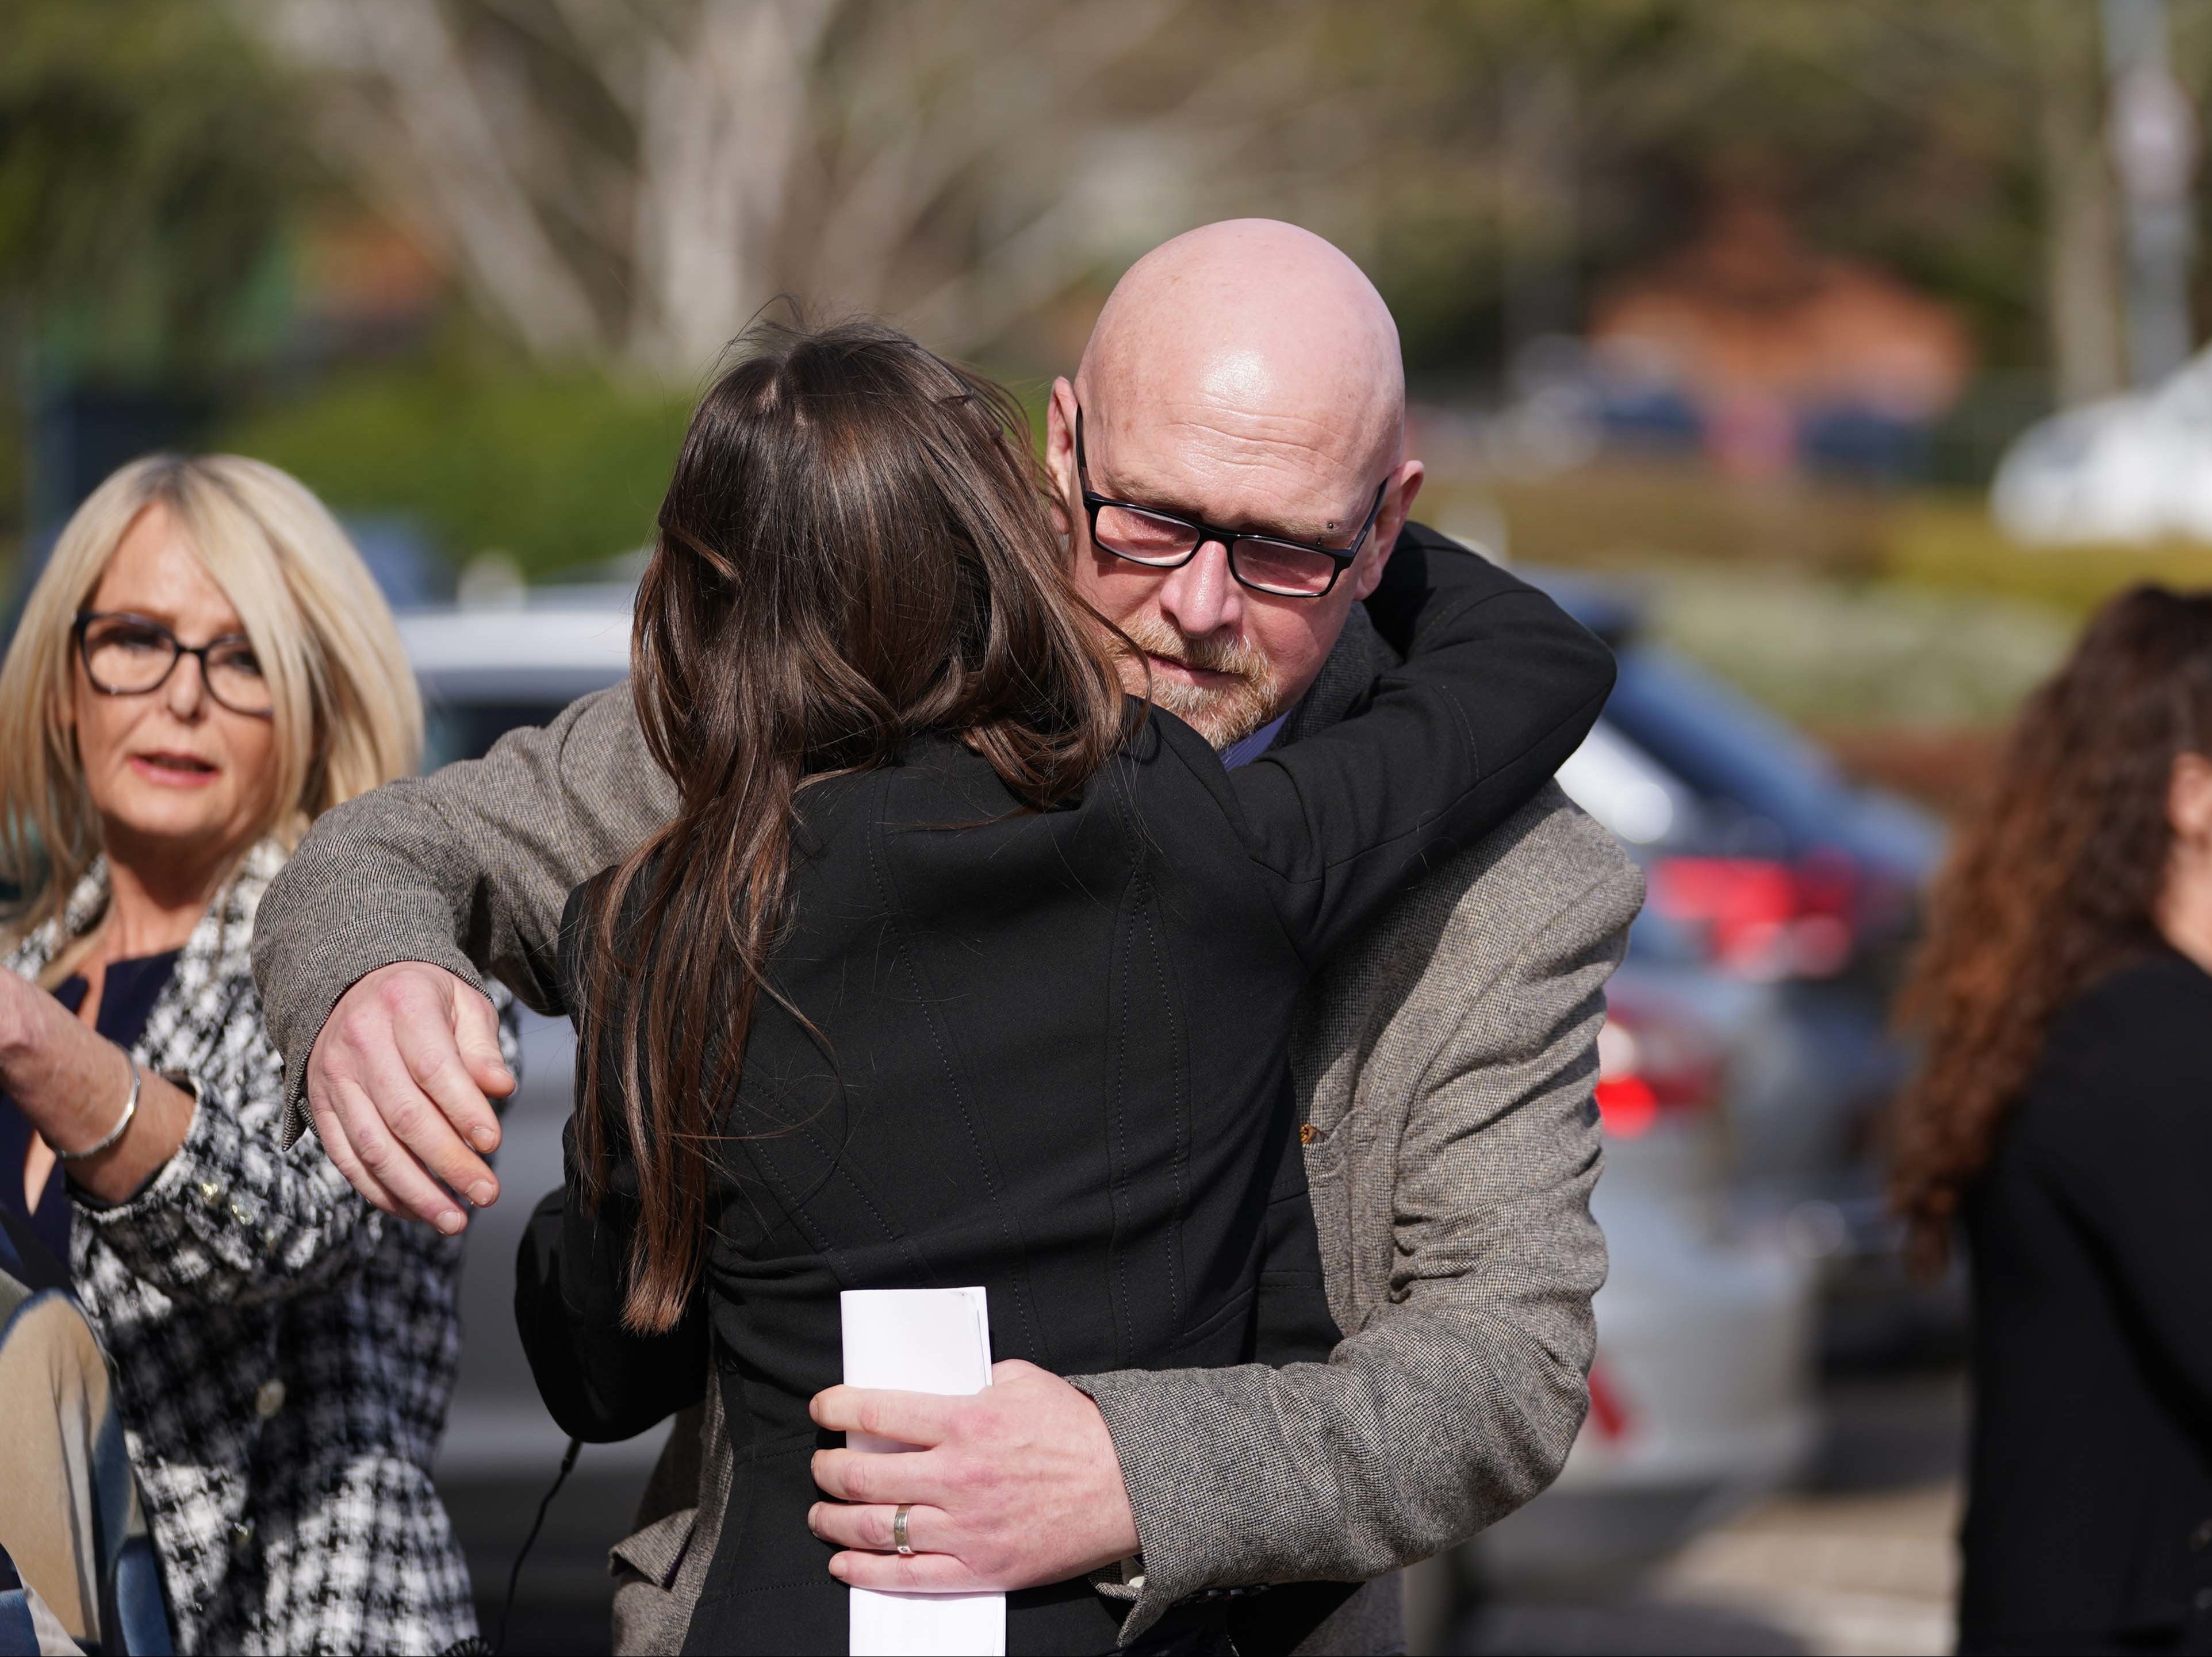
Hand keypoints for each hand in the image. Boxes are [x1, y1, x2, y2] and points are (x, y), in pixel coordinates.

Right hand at [307, 962, 513, 1232]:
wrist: (354, 984)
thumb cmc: (425, 999)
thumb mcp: (462, 1003)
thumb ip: (481, 1048)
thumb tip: (501, 1089)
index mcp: (402, 1006)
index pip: (433, 1069)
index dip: (464, 1111)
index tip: (493, 1144)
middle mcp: (360, 1043)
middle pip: (404, 1116)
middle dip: (449, 1163)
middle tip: (487, 1194)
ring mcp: (333, 1078)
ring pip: (372, 1147)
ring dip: (415, 1191)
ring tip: (454, 1219)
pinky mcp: (319, 1106)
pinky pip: (346, 1158)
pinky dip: (380, 1191)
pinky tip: (415, 1210)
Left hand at [807, 1359, 1140, 1591]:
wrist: (1129, 1486)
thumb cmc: (1079, 1430)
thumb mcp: (1024, 1380)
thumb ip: (974, 1379)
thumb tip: (934, 1383)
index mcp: (966, 1421)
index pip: (878, 1412)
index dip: (837, 1408)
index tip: (822, 1408)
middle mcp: (957, 1475)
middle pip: (864, 1476)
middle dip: (828, 1470)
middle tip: (820, 1465)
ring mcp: (966, 1527)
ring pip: (877, 1528)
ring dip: (833, 1521)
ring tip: (819, 1514)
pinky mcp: (980, 1567)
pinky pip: (908, 1577)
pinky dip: (866, 1572)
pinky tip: (843, 1564)